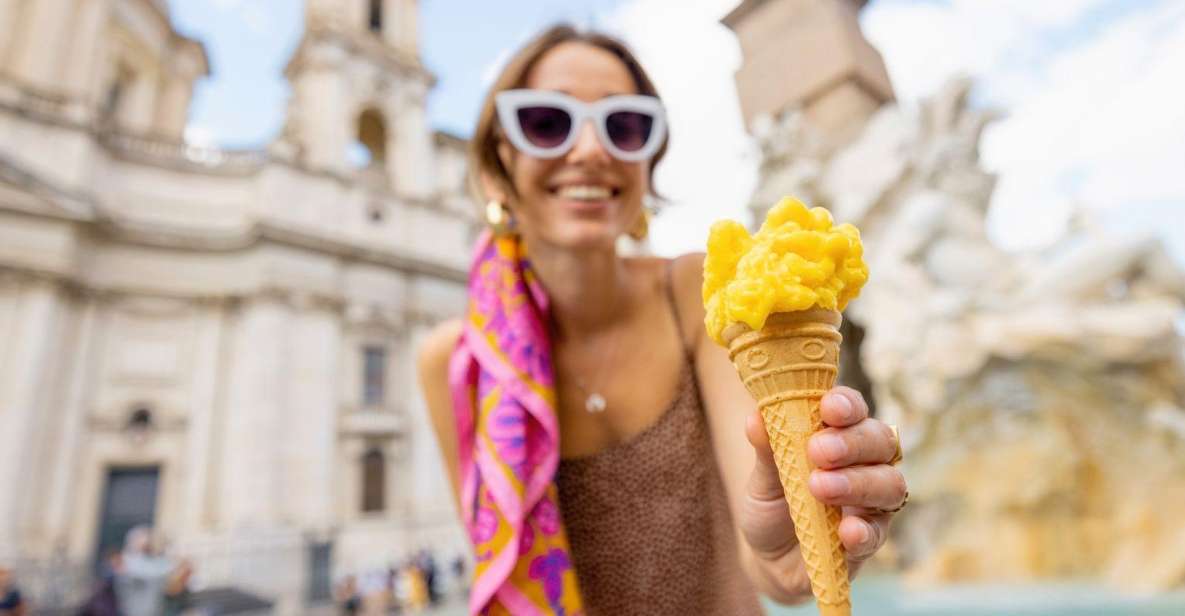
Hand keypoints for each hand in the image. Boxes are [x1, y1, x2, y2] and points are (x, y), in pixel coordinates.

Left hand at [738, 386, 905, 597]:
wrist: (770, 560)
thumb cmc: (773, 506)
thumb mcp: (762, 478)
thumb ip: (766, 449)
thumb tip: (755, 417)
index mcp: (839, 437)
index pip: (853, 410)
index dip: (846, 405)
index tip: (828, 408)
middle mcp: (864, 464)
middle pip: (880, 441)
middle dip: (852, 442)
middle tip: (818, 451)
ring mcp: (872, 503)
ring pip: (889, 484)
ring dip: (858, 483)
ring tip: (820, 488)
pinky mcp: (870, 540)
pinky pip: (878, 533)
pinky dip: (864, 530)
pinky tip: (847, 531)